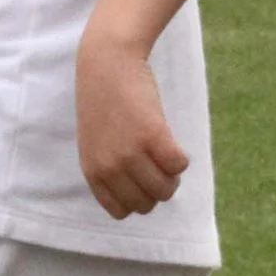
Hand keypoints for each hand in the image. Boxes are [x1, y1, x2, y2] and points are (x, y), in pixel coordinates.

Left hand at [75, 40, 188, 217]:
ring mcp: (130, 153)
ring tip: (167, 155)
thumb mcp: (96, 143)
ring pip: (164, 189)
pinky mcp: (152, 135)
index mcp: (93, 172)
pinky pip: (178, 165)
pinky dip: (181, 159)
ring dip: (172, 177)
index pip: (121, 211)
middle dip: (157, 190)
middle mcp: (110, 167)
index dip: (137, 200)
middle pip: (146, 204)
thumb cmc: (104, 101)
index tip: (142, 181)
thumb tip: (140, 192)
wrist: (107, 63)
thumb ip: (110, 168)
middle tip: (159, 166)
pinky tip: (173, 143)